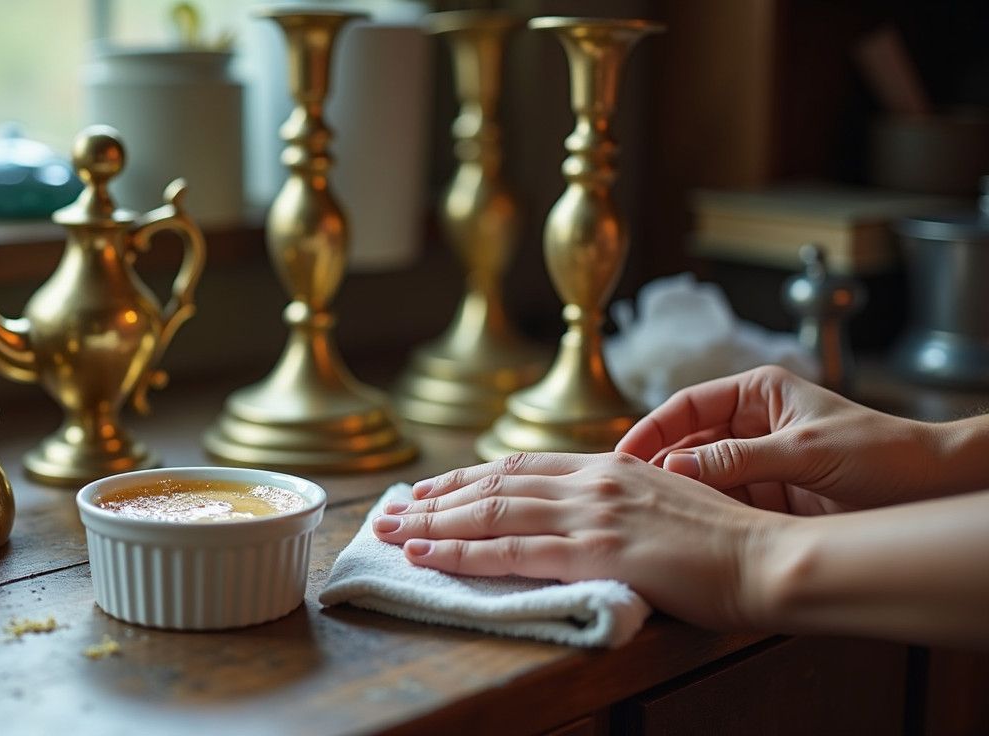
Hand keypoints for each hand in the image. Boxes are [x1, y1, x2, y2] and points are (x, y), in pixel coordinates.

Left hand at [374, 452, 792, 630]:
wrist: (769, 558)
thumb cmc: (730, 539)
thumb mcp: (669, 499)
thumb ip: (623, 498)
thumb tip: (588, 509)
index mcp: (610, 464)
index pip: (520, 466)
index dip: (467, 478)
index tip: (430, 490)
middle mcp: (592, 480)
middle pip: (493, 484)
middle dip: (434, 499)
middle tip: (391, 510)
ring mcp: (592, 513)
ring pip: (490, 513)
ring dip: (432, 523)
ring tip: (390, 531)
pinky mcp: (596, 551)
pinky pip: (511, 551)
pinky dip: (460, 553)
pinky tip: (426, 555)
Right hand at [616, 365, 939, 514]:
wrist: (931, 491)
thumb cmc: (882, 455)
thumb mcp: (804, 452)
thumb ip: (737, 460)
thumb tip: (673, 470)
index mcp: (758, 393)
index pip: (686, 406)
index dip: (651, 430)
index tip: (622, 457)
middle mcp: (751, 424)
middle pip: (685, 442)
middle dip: (657, 465)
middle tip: (625, 493)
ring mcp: (756, 462)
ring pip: (699, 476)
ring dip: (677, 495)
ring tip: (646, 515)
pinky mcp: (766, 497)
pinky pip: (721, 503)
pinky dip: (701, 516)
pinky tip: (681, 530)